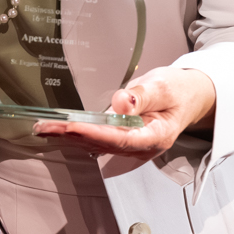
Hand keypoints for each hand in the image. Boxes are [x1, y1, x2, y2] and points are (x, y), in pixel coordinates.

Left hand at [32, 66, 215, 160]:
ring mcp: (132, 147)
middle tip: (45, 128)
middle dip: (72, 136)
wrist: (189, 97)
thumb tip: (121, 103)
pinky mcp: (123, 141)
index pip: (122, 138)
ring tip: (44, 128)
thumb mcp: (165, 85)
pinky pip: (98, 141)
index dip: (95, 134)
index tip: (72, 127)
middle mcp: (142, 147)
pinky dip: (77, 136)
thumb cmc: (179, 90)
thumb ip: (142, 95)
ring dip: (69, 137)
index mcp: (157, 136)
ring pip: (96, 145)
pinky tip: (58, 131)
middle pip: (103, 144)